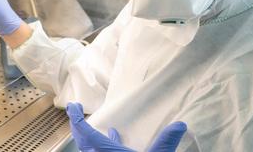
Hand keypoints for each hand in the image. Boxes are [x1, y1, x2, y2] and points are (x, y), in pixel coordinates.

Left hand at [66, 102, 186, 151]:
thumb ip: (166, 142)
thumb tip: (181, 124)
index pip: (84, 132)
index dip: (75, 117)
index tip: (72, 105)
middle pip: (81, 140)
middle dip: (76, 124)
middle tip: (75, 110)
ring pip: (88, 150)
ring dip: (88, 137)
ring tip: (92, 126)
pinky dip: (101, 146)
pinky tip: (113, 138)